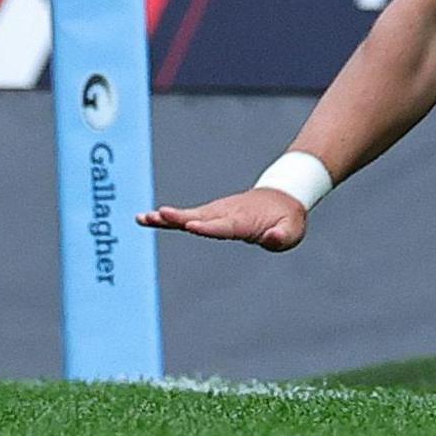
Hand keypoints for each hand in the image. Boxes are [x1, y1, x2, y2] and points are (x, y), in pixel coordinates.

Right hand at [136, 187, 308, 251]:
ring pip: (189, 215)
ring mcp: (217, 211)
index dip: (208, 227)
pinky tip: (148, 219)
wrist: (282, 197)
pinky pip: (188, 217)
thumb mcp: (293, 230)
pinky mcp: (211, 213)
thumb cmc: (287, 218)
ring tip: (143, 218)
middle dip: (179, 218)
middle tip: (158, 216)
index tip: (191, 227)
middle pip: (199, 218)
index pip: (224, 226)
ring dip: (167, 218)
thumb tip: (273, 238)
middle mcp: (226, 213)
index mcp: (244, 220)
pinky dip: (169, 218)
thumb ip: (282, 236)